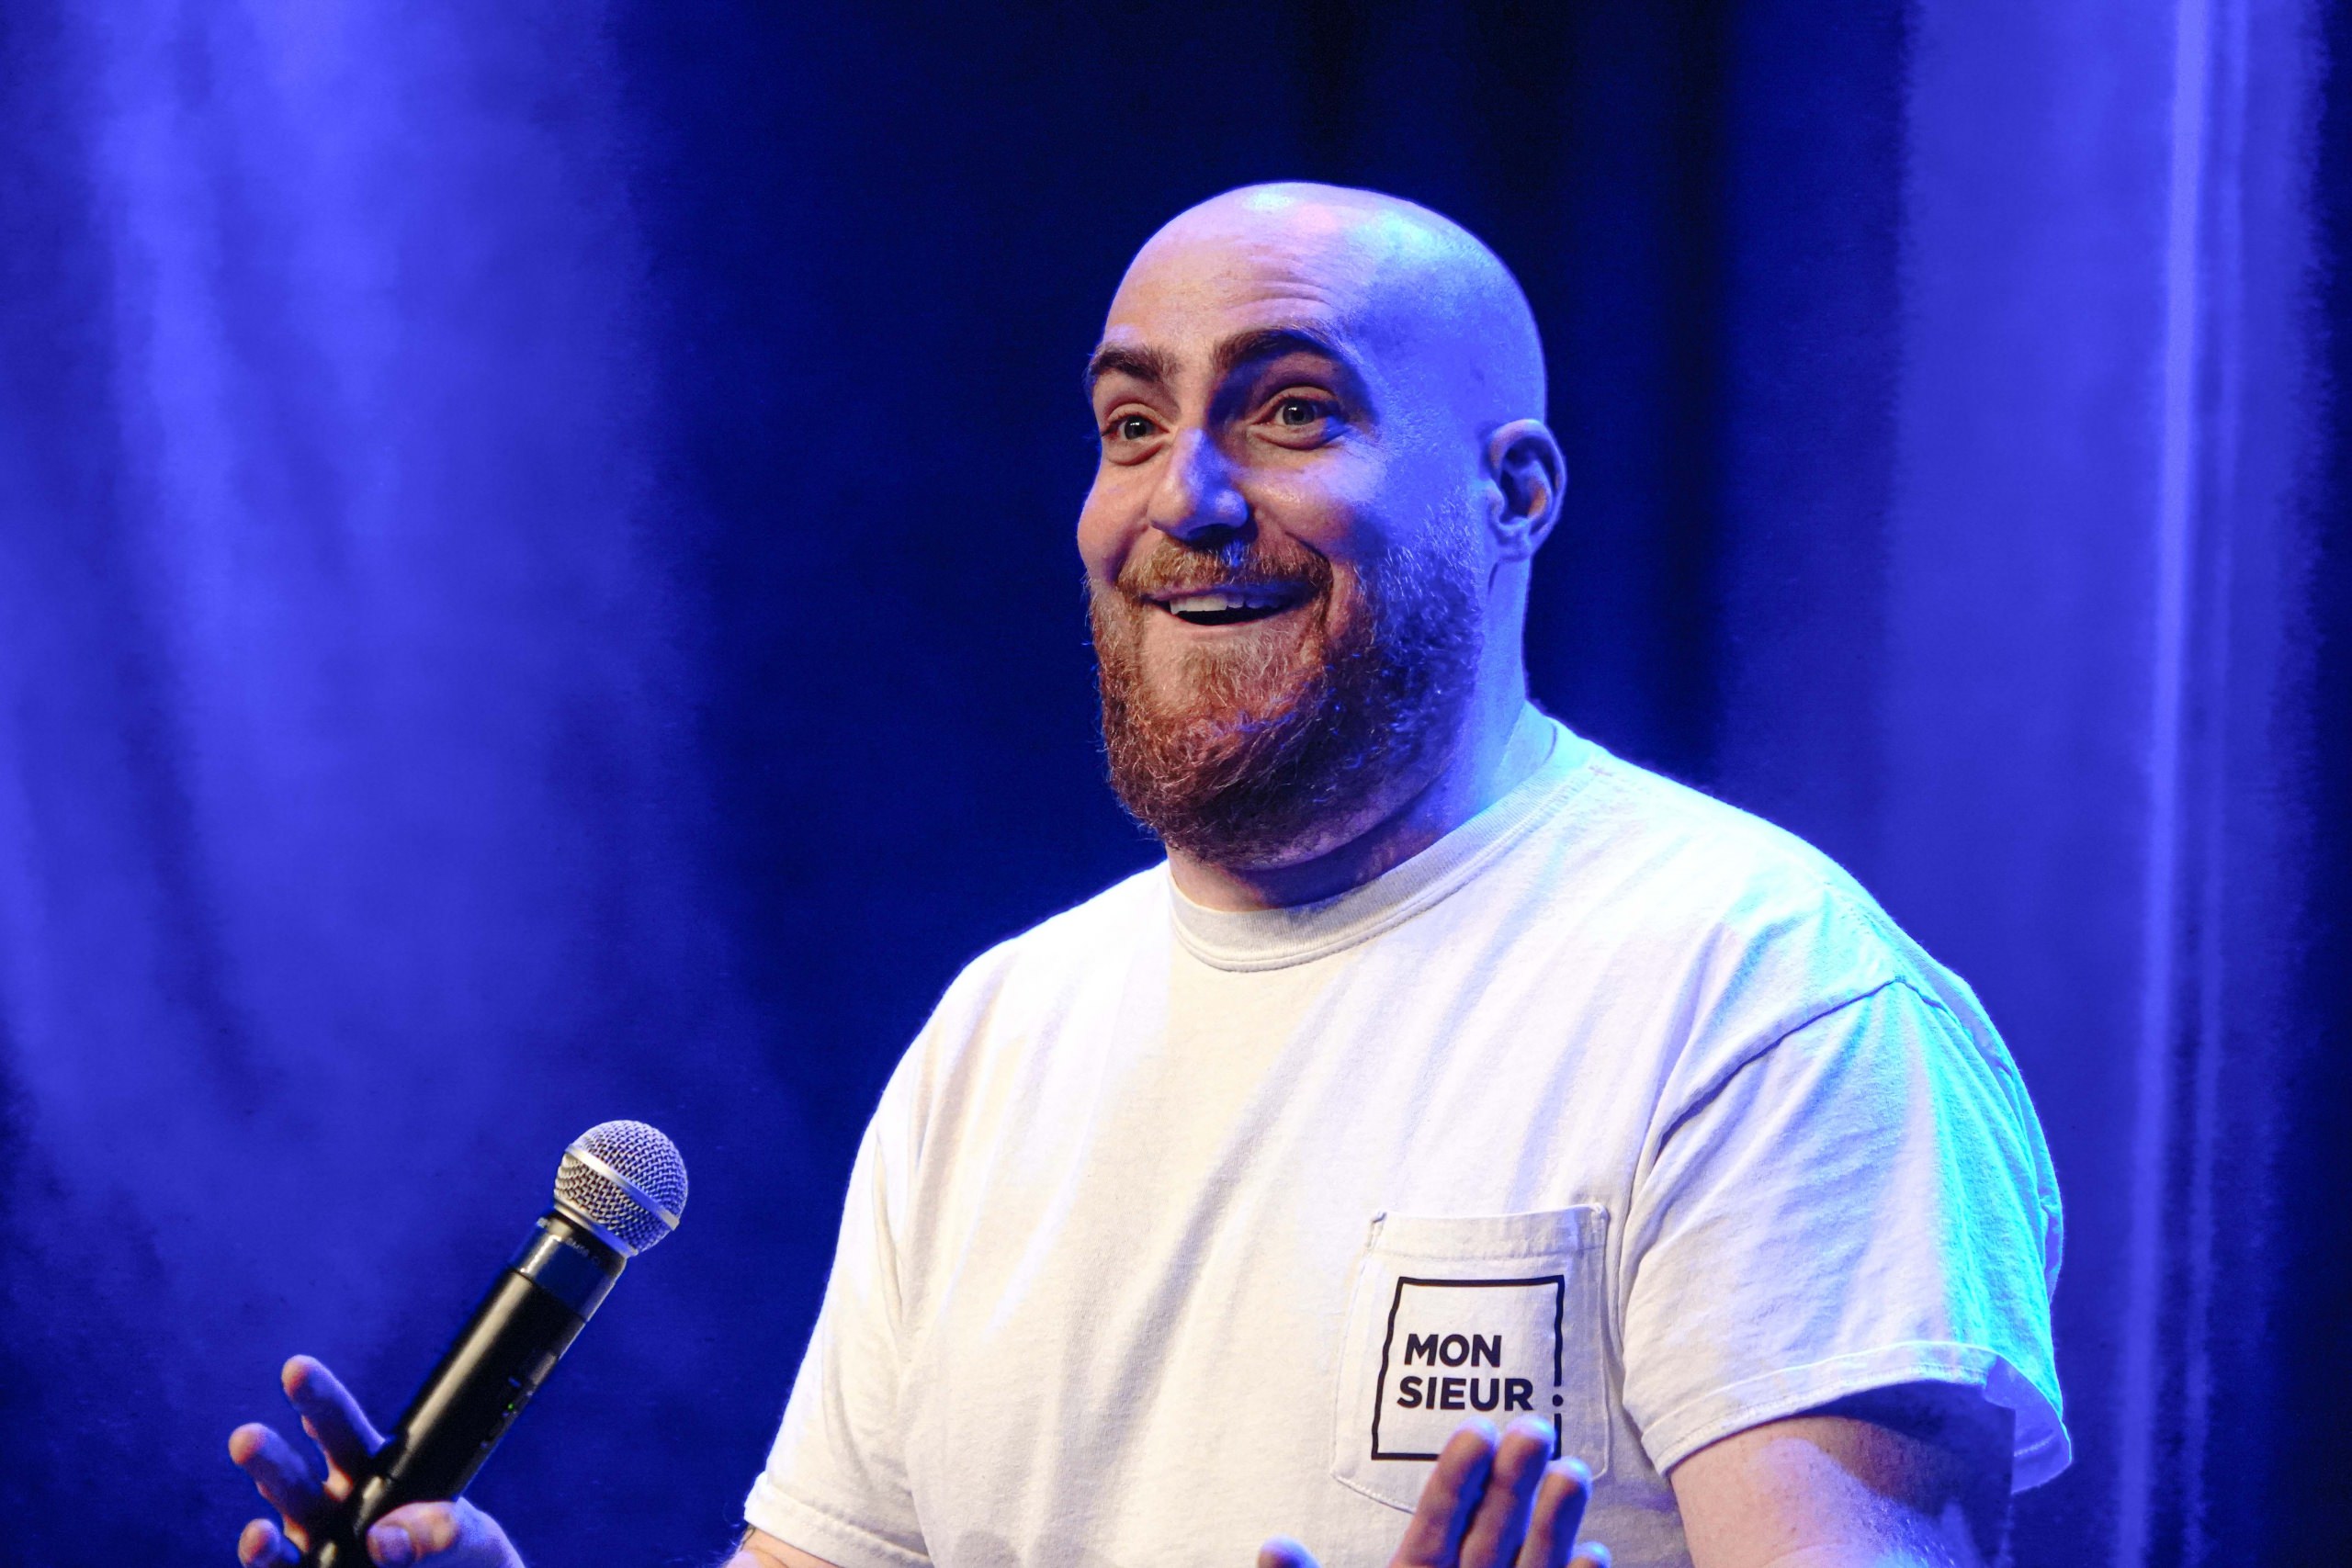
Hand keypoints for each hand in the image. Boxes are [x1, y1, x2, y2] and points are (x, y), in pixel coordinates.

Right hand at [229, 1355, 522, 1567]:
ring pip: (280, 1534)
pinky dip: (269, 1562)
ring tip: (257, 1532)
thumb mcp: (475, 1538)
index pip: (344, 1430)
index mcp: (379, 1475)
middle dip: (271, 1459)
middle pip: (297, 1480)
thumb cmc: (471, 1561)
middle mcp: (339, 1510)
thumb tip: (385, 1539)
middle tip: (247, 1438)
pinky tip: (262, 1545)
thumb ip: (442, 1531)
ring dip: (261, 1534)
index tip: (297, 1369)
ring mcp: (321, 1551)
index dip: (320, 1401)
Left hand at [1260, 1418, 1607, 1567]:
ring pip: (1529, 1566)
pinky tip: (1597, 1555)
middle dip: (1511, 1482)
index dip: (1454, 1480)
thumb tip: (1272, 1547)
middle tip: (1532, 1427)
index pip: (1434, 1526)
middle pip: (1488, 1533)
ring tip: (1574, 1470)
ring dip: (1554, 1523)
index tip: (1475, 1431)